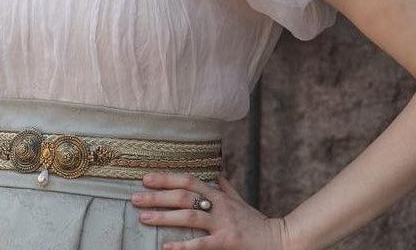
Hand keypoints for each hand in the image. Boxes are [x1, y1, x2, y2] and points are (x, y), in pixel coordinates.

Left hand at [131, 172, 287, 249]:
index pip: (188, 181)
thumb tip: (217, 173)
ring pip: (188, 216)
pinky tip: (165, 247)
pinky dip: (182, 245)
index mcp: (219, 195)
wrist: (281, 239)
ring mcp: (223, 224)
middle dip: (157, 196)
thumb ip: (226, 188)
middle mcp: (219, 206)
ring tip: (143, 217)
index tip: (145, 178)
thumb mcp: (240, 202)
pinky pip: (201, 244)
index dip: (166, 178)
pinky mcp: (227, 241)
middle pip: (183, 196)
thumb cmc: (256, 223)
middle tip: (134, 197)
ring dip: (163, 216)